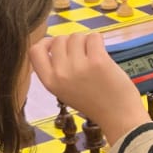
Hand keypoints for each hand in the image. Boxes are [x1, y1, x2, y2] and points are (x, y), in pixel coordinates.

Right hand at [29, 33, 147, 137]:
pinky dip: (99, 41)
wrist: (118, 116)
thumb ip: (56, 70)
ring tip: (94, 58)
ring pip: (76, 36)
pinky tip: (103, 55)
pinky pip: (93, 36)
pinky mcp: (98, 61)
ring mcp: (79, 67)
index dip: (45, 43)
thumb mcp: (64, 90)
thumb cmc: (94, 102)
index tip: (56, 45)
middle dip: (72, 43)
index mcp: (50, 82)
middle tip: (83, 57)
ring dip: (86, 42)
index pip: (34, 51)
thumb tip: (54, 42)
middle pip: (58, 39)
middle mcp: (61, 74)